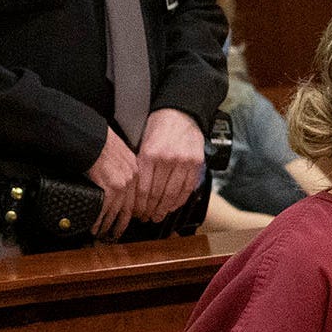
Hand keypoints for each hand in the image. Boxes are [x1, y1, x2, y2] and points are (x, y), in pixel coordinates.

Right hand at [85, 128, 140, 238]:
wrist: (90, 136)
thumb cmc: (100, 141)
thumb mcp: (120, 152)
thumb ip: (123, 167)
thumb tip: (117, 178)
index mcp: (136, 170)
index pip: (139, 197)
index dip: (136, 211)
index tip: (133, 219)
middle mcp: (132, 179)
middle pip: (130, 207)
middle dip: (123, 223)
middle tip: (117, 232)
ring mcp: (122, 184)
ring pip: (117, 211)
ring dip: (109, 224)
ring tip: (103, 232)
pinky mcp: (109, 187)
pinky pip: (104, 209)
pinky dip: (99, 220)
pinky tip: (95, 226)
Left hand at [133, 109, 206, 225]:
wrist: (180, 113)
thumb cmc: (158, 126)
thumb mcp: (142, 142)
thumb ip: (140, 164)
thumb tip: (134, 188)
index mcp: (149, 154)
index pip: (143, 188)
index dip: (140, 204)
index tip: (137, 212)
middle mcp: (166, 160)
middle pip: (158, 194)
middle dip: (151, 209)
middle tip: (147, 218)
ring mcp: (183, 162)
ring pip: (174, 194)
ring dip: (166, 208)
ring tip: (159, 216)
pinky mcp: (196, 163)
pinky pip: (188, 188)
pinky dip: (180, 199)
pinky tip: (174, 206)